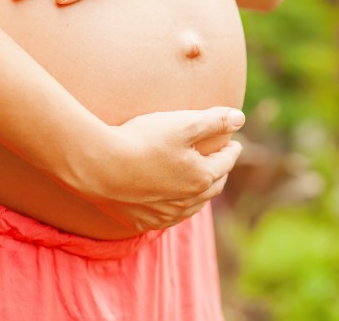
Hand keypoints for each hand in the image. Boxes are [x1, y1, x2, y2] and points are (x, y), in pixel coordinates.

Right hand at [70, 106, 244, 231]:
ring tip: (201, 181)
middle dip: (220, 172)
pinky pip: (168, 217)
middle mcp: (188, 202)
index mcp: (202, 178)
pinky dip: (177, 207)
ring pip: (193, 206)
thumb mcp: (184, 123)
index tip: (233, 142)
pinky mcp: (142, 222)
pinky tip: (172, 201)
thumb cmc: (143, 141)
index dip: (231, 150)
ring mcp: (164, 215)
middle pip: (213, 187)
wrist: (98, 167)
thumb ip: (215, 120)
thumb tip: (240, 117)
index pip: (226, 162)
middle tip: (221, 162)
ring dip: (201, 193)